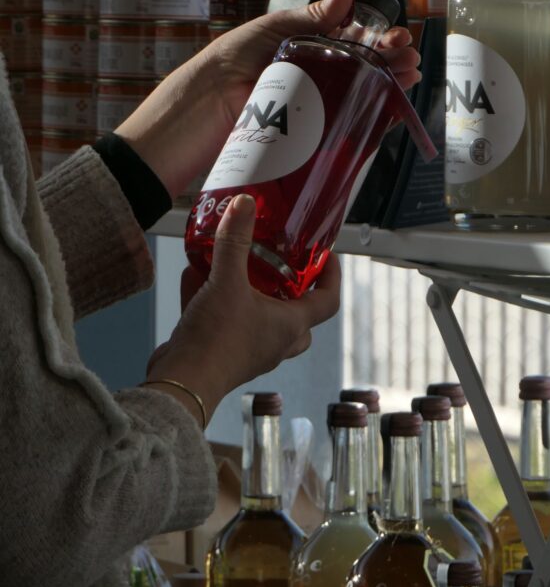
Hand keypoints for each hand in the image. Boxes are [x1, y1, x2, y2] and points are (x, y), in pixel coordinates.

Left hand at [116, 0, 420, 198]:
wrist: (196, 116)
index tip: (399, 39)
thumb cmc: (225, 66)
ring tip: (406, 81)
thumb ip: (313, 16)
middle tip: (409, 62)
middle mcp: (310, 72)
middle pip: (362, 65)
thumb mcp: (271, 32)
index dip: (379, 37)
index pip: (352, 36)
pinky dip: (369, 118)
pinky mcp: (306, 133)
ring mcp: (310, 103)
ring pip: (359, 93)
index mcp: (302, 43)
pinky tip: (387, 111)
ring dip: (387, 86)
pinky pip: (344, 124)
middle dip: (391, 61)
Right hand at [145, 195, 340, 423]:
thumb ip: (234, 241)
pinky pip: (225, 322)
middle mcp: (275, 341)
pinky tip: (192, 276)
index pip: (328, 301)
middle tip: (280, 266)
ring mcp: (250, 351)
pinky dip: (212, 299)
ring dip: (246, 291)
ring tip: (228, 262)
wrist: (181, 383)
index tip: (325, 256)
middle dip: (291, 291)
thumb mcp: (226, 281)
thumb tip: (244, 203)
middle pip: (298, 316)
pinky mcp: (222, 354)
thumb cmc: (216, 340)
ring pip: (260, 319)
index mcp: (290, 325)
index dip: (331, 276)